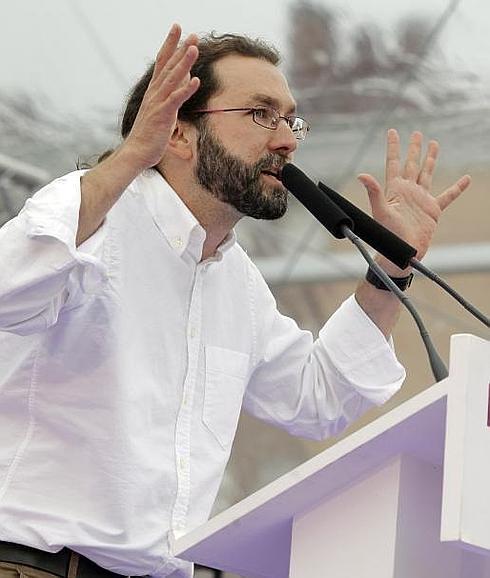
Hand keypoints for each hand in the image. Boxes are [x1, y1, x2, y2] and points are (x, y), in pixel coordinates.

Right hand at [122, 24, 199, 169]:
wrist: (136, 152)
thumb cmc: (150, 134)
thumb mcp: (164, 111)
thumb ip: (174, 94)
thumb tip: (186, 80)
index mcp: (154, 91)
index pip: (162, 62)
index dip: (170, 44)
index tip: (178, 28)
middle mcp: (155, 93)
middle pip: (168, 66)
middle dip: (179, 48)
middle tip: (191, 33)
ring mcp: (158, 103)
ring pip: (172, 79)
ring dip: (184, 63)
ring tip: (194, 48)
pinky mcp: (163, 115)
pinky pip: (176, 100)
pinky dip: (186, 90)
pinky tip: (196, 81)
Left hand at [357, 129, 470, 274]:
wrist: (402, 252)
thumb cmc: (387, 235)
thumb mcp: (380, 211)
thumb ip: (374, 192)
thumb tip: (361, 175)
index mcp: (394, 189)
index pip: (393, 162)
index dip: (393, 147)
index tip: (392, 131)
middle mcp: (407, 191)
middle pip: (411, 164)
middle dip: (413, 148)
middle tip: (416, 133)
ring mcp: (420, 199)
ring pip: (427, 174)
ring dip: (430, 159)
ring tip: (434, 143)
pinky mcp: (432, 210)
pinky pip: (448, 196)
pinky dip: (457, 188)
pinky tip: (465, 179)